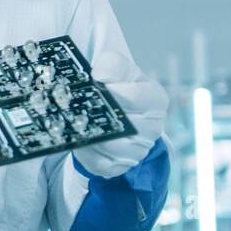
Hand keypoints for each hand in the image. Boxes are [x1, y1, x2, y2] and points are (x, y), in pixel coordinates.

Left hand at [73, 52, 167, 177]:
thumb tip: (101, 74)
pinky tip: (79, 139)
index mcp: (155, 99)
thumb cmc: (119, 88)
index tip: (95, 82)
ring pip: (111, 146)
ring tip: (75, 122)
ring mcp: (138, 149)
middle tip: (77, 106)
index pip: (137, 96)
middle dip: (98, 115)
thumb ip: (113, 65)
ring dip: (91, 134)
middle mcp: (153, 127)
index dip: (114, 90)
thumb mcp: (119, 70)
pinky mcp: (121, 165)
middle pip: (124, 124)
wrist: (116, 113)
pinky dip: (87, 153)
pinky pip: (102, 163)